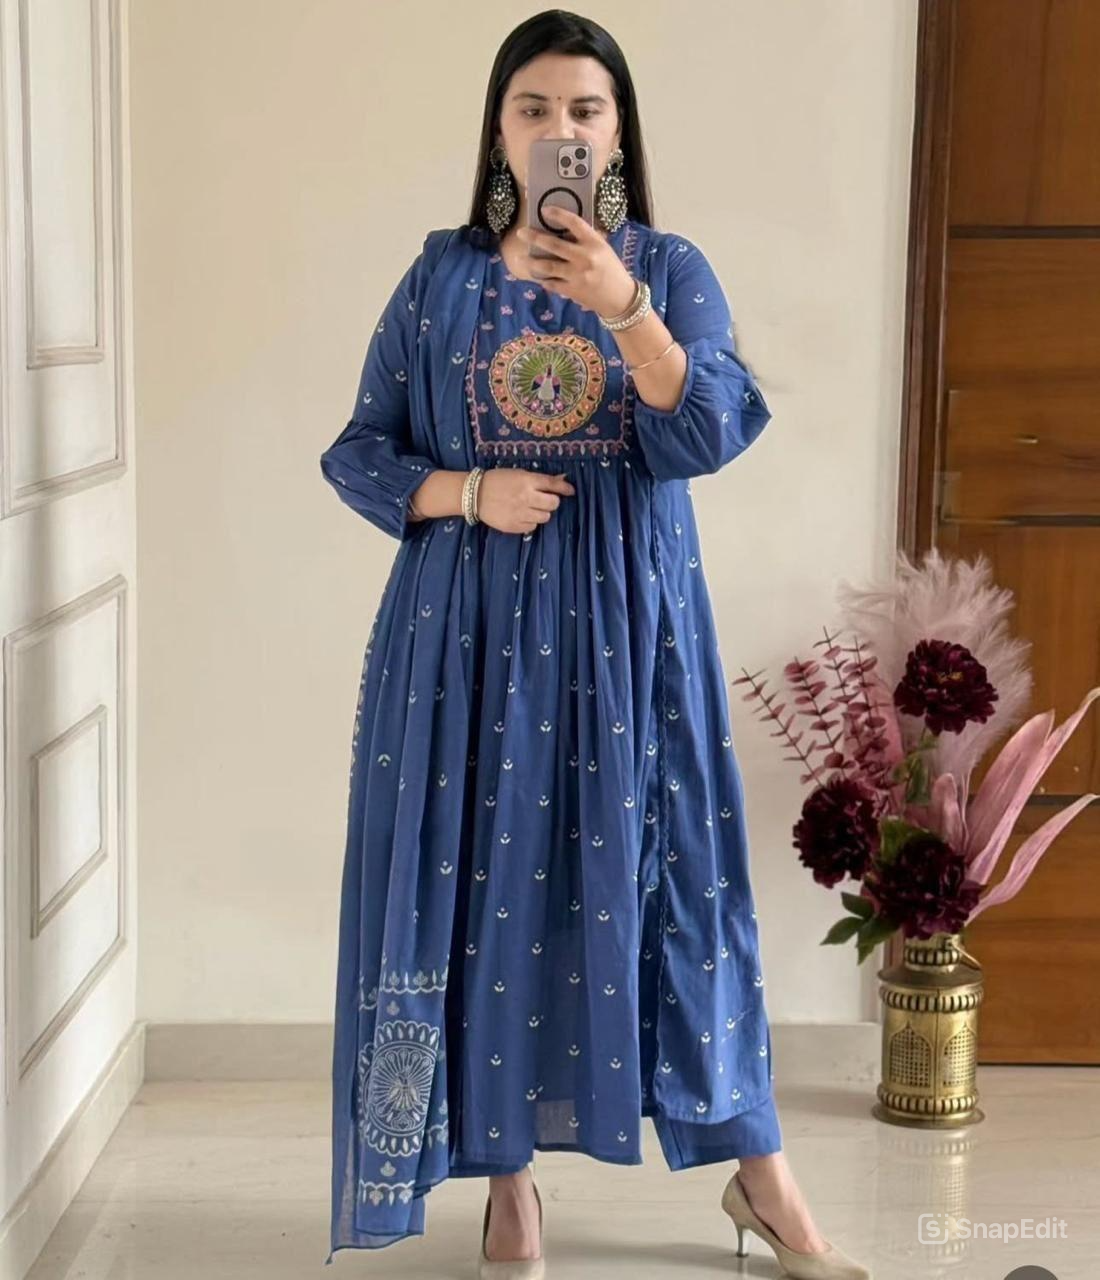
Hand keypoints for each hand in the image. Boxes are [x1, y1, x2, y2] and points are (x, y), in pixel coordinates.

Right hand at [475, 468, 575, 534]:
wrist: (475, 495)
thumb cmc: (498, 480)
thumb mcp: (519, 474)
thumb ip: (539, 479)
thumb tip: (562, 479)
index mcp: (527, 481)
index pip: (553, 485)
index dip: (564, 489)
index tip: (570, 491)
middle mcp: (526, 497)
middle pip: (553, 504)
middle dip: (552, 501)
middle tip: (544, 500)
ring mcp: (520, 513)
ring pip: (545, 517)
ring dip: (542, 513)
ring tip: (531, 508)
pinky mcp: (514, 526)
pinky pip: (532, 527)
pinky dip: (530, 522)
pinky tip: (521, 516)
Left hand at [515, 207, 636, 317]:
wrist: (620, 299)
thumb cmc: (613, 271)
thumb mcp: (604, 250)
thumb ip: (587, 240)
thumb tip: (566, 230)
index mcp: (594, 243)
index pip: (574, 222)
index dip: (558, 214)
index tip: (545, 210)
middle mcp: (584, 257)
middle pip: (553, 244)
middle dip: (534, 237)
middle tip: (521, 233)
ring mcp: (576, 275)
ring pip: (547, 266)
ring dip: (531, 261)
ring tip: (520, 258)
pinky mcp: (572, 290)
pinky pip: (551, 283)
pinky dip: (543, 280)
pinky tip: (537, 276)